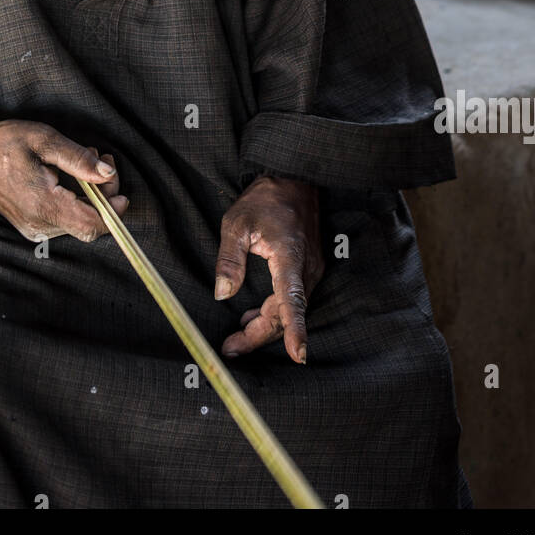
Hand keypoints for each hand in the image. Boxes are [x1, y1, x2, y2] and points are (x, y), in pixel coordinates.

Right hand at [0, 98, 127, 242]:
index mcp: (43, 205)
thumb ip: (78, 159)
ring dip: (89, 195)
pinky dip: (75, 201)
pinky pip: (63, 221)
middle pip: (88, 224)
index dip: (113, 211)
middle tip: (102, 160)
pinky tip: (69, 176)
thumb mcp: (45, 140)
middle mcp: (38, 224)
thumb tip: (108, 173)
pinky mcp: (30, 226)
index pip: (91, 224)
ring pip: (77, 222)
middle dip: (104, 194)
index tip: (120, 190)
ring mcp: (32, 228)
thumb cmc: (5, 142)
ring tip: (82, 162)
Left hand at [215, 175, 324, 363]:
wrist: (293, 179)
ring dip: (265, 326)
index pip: (293, 300)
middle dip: (258, 335)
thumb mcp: (236, 223)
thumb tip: (222, 294)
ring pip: (289, 310)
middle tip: (229, 348)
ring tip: (235, 336)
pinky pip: (293, 299)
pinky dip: (274, 312)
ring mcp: (311, 269)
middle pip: (285, 314)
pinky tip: (252, 316)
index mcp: (290, 257)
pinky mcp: (309, 269)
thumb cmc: (264, 199)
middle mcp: (306, 268)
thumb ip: (229, 259)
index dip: (294, 330)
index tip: (297, 355)